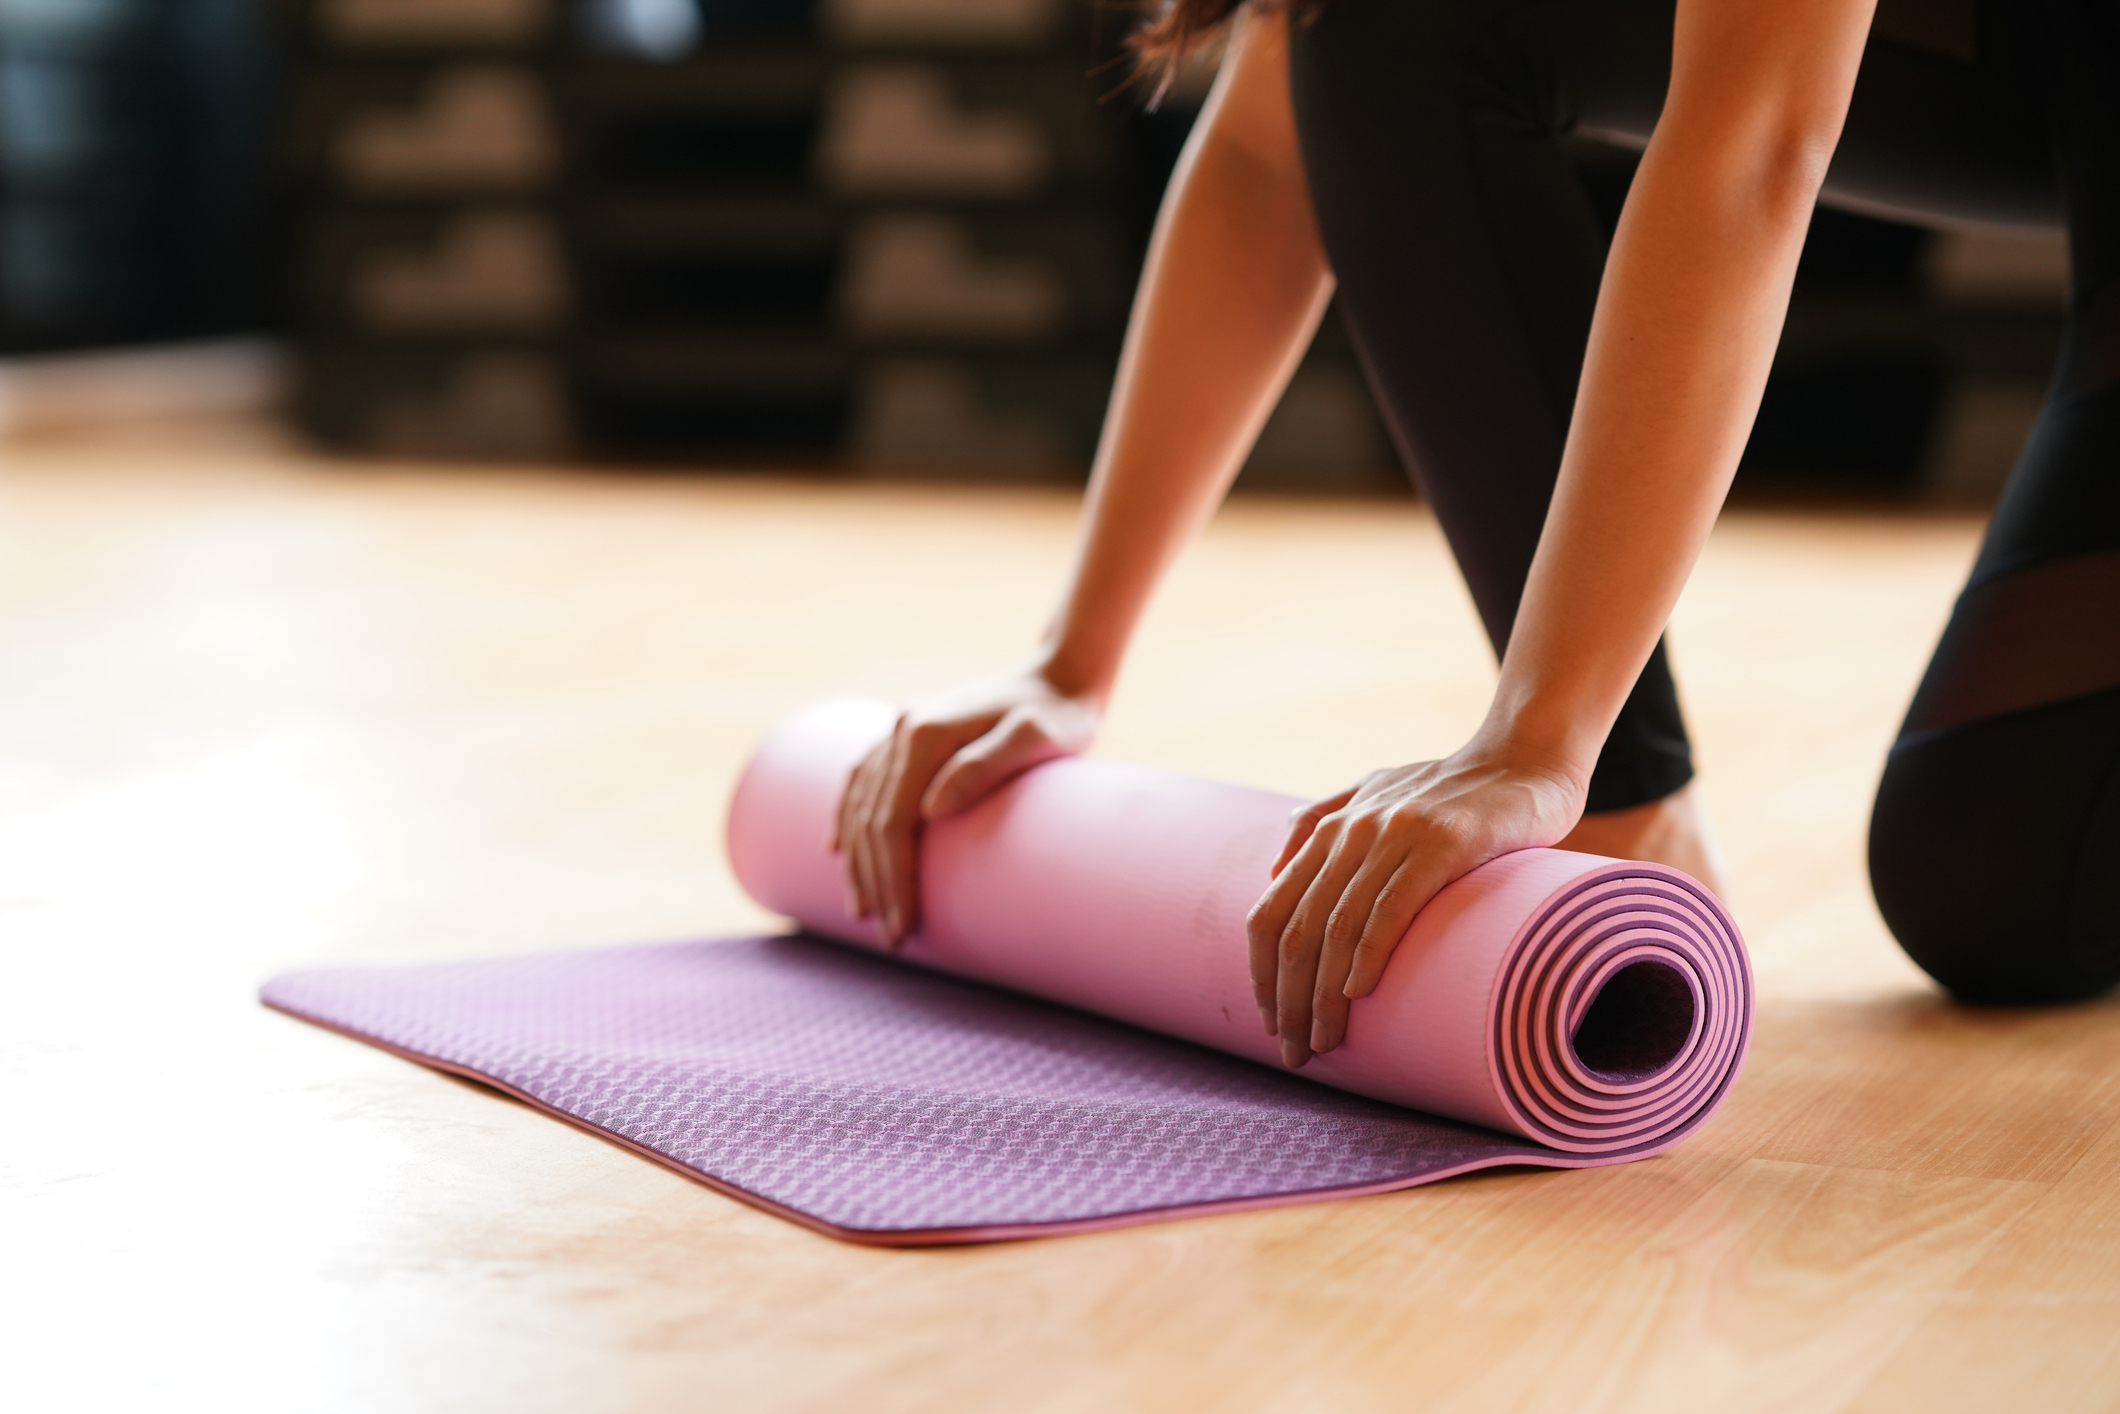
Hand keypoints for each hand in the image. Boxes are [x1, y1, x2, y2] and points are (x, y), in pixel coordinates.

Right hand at [833, 670, 1102, 946]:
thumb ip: (987, 765)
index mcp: (925, 735)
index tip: (904, 927)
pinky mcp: (910, 735)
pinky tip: (838, 848)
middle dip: (876, 883)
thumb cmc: (1060, 714)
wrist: (1062, 674)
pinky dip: (847, 817)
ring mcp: (901, 730)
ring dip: (857, 861)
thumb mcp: (1038, 737)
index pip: (893, 823)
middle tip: (892, 939)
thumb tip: (931, 811)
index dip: (894, 879)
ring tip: (862, 909)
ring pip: (860, 805)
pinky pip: (863, 781)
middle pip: (871, 820)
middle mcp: (902, 730)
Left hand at [1247, 745, 1585, 1068]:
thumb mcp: (1377, 791)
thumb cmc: (1455, 789)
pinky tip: (1357, 993)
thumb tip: (1276, 867)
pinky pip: (1391, 907)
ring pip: (1337, 927)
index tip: (1272, 1023)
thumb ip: (1325, 819)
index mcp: (1330, 827)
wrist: (1528, 757)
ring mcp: (1395, 833)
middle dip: (1287, 1000)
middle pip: (1296, 929)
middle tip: (1296, 1053)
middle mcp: (1352, 829)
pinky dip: (1368, 954)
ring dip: (1322, 995)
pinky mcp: (1444, 842)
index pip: (1269, 912)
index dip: (1261, 974)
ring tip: (1324, 1041)